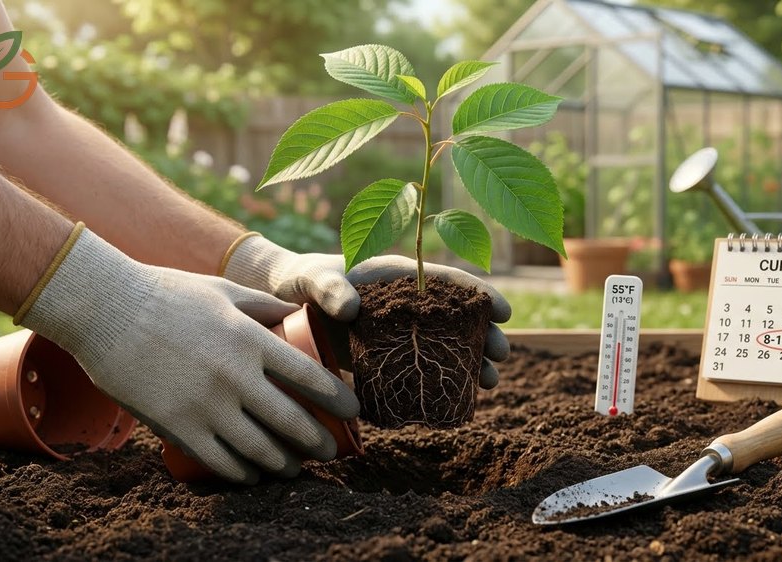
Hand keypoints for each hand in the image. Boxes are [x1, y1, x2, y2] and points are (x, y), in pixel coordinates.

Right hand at [18, 227, 359, 483]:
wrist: (106, 310)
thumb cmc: (167, 294)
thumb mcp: (224, 290)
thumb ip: (263, 305)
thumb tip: (298, 314)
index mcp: (250, 339)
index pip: (309, 377)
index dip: (337, 398)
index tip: (352, 411)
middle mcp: (234, 376)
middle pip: (290, 420)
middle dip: (318, 441)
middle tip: (331, 451)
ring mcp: (205, 404)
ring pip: (258, 448)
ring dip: (283, 463)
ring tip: (295, 468)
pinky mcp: (177, 426)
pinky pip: (219, 459)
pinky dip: (241, 473)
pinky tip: (253, 475)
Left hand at [222, 235, 510, 387]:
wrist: (279, 302)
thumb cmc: (298, 280)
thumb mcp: (311, 278)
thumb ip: (328, 287)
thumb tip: (352, 308)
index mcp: (396, 276)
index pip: (446, 280)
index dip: (478, 294)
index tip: (503, 311)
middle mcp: (403, 302)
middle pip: (454, 316)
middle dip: (483, 333)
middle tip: (501, 355)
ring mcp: (396, 330)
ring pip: (442, 343)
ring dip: (468, 360)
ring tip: (488, 383)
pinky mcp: (383, 354)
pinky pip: (417, 365)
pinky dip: (437, 379)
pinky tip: (452, 400)